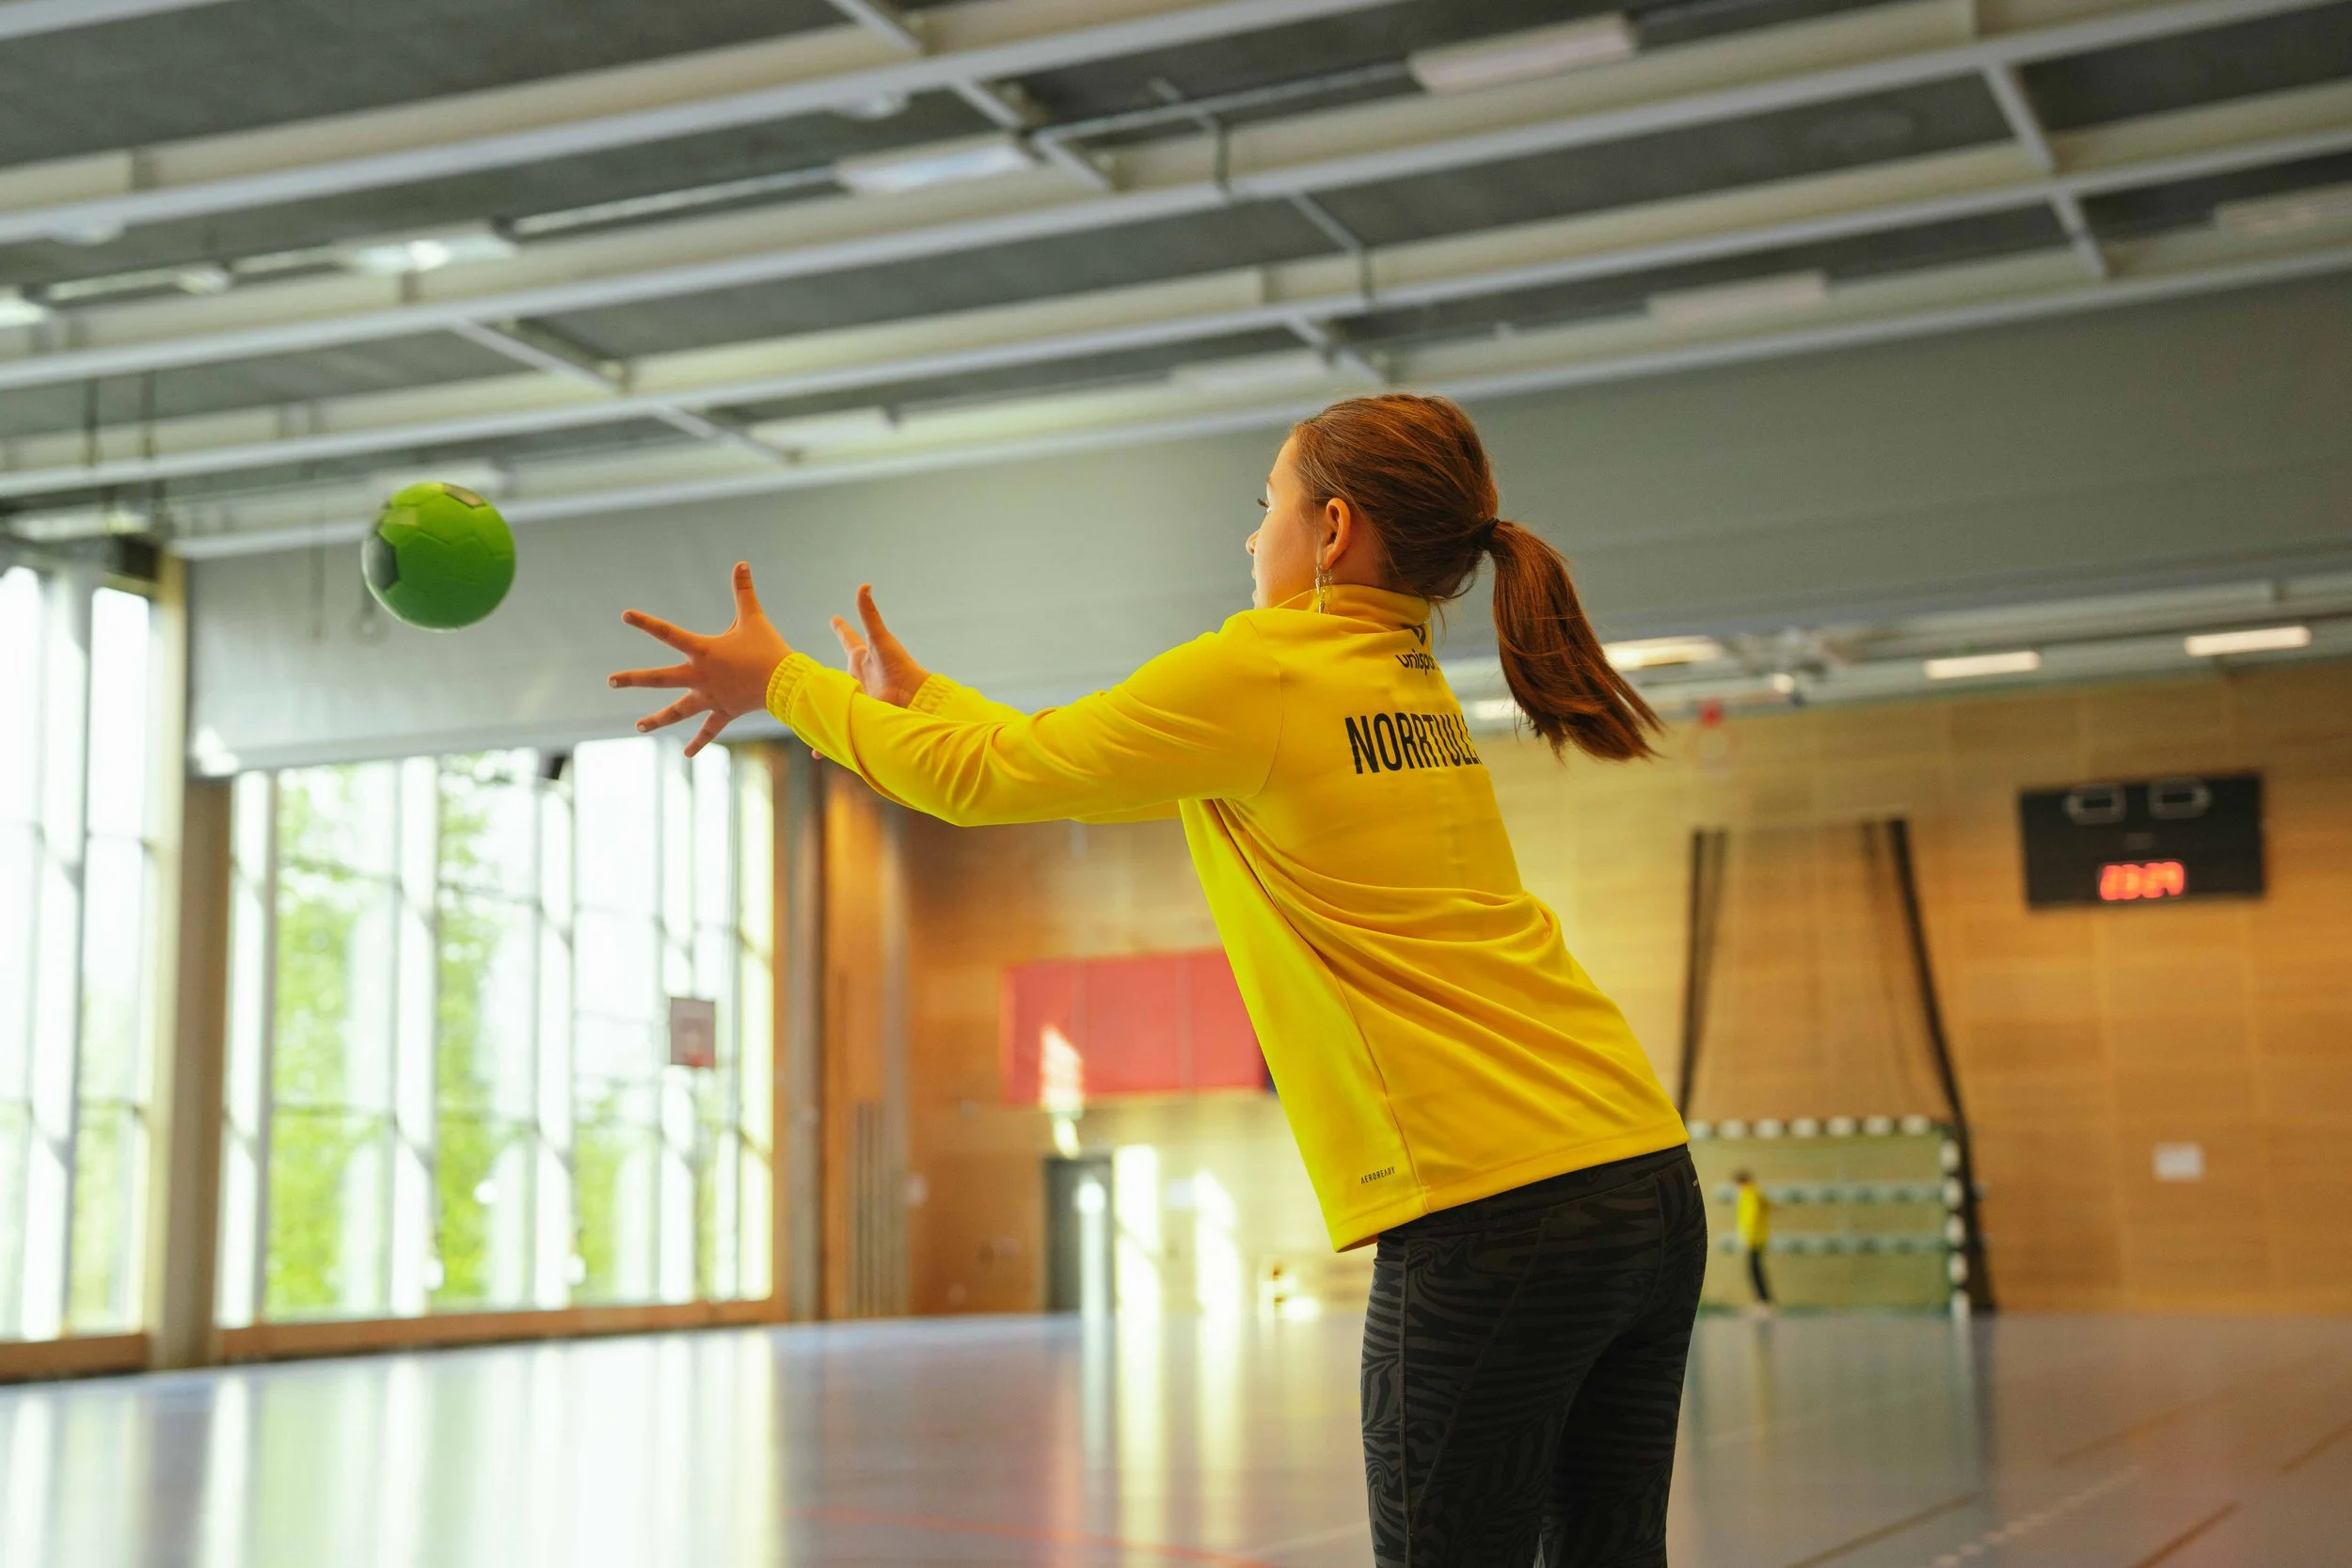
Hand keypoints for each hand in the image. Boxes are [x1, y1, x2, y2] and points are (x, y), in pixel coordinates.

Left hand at [609, 561, 790, 756]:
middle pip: (659, 679)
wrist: (787, 682)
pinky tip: (685, 753)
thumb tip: (741, 562)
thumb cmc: (768, 647)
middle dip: (634, 679)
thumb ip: (743, 591)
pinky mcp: (724, 712)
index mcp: (703, 651)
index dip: (645, 623)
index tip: (624, 616)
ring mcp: (710, 697)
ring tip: (639, 726)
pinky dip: (698, 741)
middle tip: (611, 680)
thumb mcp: (753, 617)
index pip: (668, 633)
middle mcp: (700, 676)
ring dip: (657, 719)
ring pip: (677, 710)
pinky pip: (708, 729)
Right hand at [830, 583, 930, 706]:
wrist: (909, 696)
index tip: (835, 618)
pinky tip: (827, 706)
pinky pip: (842, 703)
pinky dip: (835, 702)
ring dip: (833, 684)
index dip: (841, 628)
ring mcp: (858, 689)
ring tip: (824, 685)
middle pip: (844, 661)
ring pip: (840, 684)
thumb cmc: (898, 665)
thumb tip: (864, 586)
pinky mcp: (858, 706)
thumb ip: (869, 614)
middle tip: (830, 652)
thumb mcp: (879, 638)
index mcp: (862, 656)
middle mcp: (859, 672)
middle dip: (837, 655)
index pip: (848, 638)